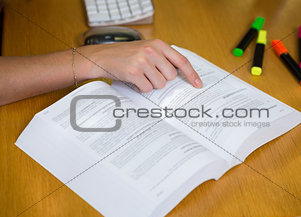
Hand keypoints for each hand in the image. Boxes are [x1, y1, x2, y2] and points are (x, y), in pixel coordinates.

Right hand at [77, 39, 201, 91]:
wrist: (102, 56)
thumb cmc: (125, 54)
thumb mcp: (146, 49)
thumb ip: (163, 58)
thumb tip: (179, 75)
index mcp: (158, 44)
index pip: (181, 61)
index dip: (191, 74)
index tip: (198, 84)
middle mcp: (151, 51)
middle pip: (171, 76)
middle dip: (162, 79)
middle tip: (150, 74)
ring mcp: (142, 61)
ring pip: (160, 84)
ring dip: (151, 84)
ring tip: (140, 75)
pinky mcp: (133, 72)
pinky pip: (147, 88)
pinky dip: (142, 87)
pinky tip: (134, 80)